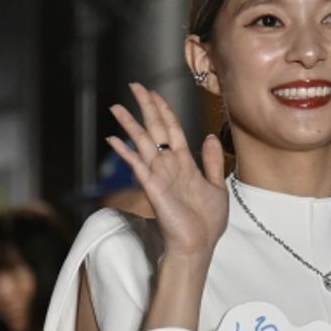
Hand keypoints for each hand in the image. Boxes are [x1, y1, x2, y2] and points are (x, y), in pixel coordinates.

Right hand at [108, 82, 227, 259]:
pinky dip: (126, 152)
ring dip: (130, 124)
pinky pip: (137, 166)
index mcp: (185, 163)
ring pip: (143, 143)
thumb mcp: (217, 186)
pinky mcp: (153, 187)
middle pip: (155, 129)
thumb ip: (211, 161)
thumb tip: (208, 136)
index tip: (155, 93)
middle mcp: (169, 166)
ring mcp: (159, 175)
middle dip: (146, 107)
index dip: (164, 110)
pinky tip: (113, 139)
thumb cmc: (207, 221)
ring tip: (117, 107)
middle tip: (135, 86)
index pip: (172, 130)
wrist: (200, 244)